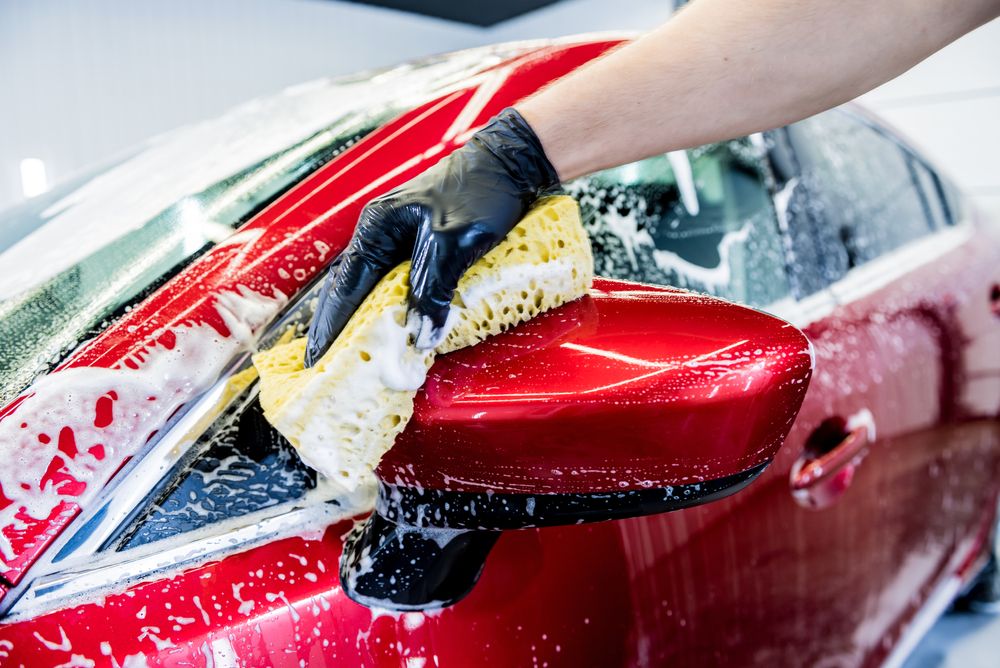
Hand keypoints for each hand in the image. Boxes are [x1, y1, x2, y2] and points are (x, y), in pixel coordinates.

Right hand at [304, 108, 558, 365]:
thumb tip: (420, 336)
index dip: (330, 326)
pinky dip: (396, 313)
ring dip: (368, 324)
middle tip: (326, 368)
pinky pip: (401, 289)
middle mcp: (382, 235)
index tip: (315, 359)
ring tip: (357, 359)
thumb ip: (433, 287)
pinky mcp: (423, 251)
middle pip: (353, 291)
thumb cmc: (481, 192)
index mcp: (377, 228)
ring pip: (376, 292)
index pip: (344, 287)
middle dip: (341, 329)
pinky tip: (397, 334)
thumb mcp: (454, 242)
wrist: (513, 165)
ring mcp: (401, 242)